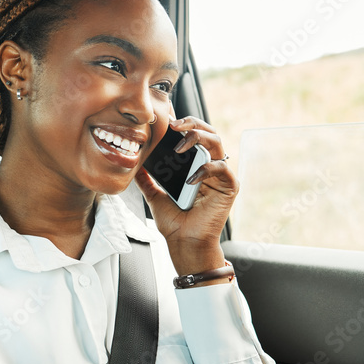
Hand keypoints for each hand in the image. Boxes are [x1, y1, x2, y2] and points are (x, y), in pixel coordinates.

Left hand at [134, 116, 238, 279]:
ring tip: (180, 145)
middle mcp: (210, 166)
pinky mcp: (229, 187)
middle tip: (175, 125)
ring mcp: (221, 176)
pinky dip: (206, 169)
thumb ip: (147, 179)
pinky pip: (222, 168)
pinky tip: (191, 178)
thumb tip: (133, 164)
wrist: (183, 243)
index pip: (194, 136)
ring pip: (217, 144)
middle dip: (192, 124)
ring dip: (199, 138)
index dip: (184, 124)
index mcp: (196, 165)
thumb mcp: (155, 195)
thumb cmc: (174, 222)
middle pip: (209, 133)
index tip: (167, 121)